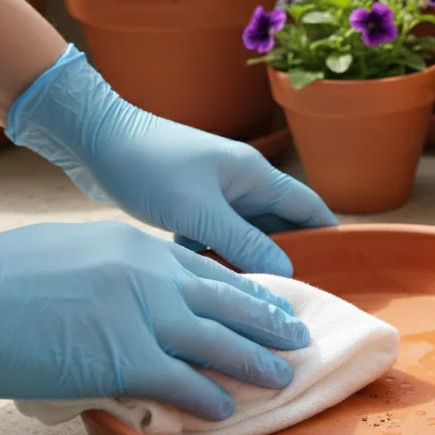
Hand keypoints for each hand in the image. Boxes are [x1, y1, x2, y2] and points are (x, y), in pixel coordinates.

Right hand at [0, 220, 309, 419]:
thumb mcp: (70, 253)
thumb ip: (115, 273)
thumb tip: (133, 301)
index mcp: (138, 247)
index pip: (208, 270)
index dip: (246, 292)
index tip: (272, 305)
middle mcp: (151, 275)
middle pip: (231, 301)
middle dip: (270, 322)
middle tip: (299, 337)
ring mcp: (141, 315)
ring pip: (220, 342)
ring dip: (257, 363)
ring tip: (283, 377)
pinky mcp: (122, 357)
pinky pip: (182, 382)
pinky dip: (208, 398)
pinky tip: (225, 410)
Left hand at [4, 45, 335, 275]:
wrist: (93, 138)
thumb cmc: (148, 167)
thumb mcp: (199, 213)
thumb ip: (244, 243)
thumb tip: (285, 272)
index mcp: (255, 175)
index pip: (309, 207)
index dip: (328, 236)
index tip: (341, 270)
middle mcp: (241, 181)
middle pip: (280, 224)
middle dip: (289, 256)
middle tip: (295, 295)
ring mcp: (214, 191)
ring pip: (246, 233)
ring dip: (249, 259)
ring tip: (256, 296)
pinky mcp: (188, 201)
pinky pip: (216, 234)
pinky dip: (216, 255)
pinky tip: (209, 280)